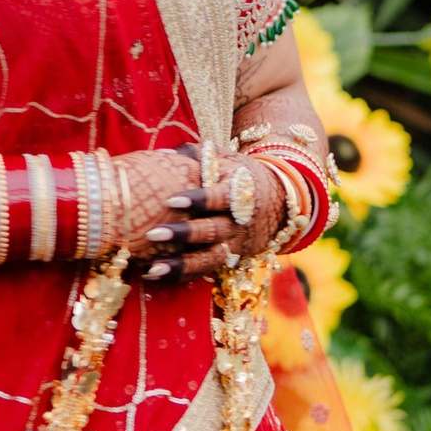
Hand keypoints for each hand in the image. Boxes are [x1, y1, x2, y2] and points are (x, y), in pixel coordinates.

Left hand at [113, 146, 285, 285]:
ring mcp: (235, 243)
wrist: (279, 200)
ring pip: (210, 258)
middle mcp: (238, 221)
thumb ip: (197, 155)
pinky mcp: (230, 259)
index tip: (171, 201)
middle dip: (184, 234)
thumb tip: (164, 154)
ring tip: (152, 269)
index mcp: (239, 192)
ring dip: (181, 265)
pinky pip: (206, 271)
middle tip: (153, 234)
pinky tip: (156, 276)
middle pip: (212, 230)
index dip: (198, 200)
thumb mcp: (226, 160)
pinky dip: (182, 275)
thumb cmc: (241, 175)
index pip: (219, 198)